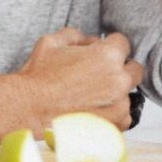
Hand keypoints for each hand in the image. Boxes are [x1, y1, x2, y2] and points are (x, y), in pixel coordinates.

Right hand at [15, 28, 143, 132]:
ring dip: (116, 93)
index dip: (109, 45)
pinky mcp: (113, 126)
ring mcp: (118, 106)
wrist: (27, 109)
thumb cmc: (38, 77)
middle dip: (120, 68)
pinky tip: (94, 111)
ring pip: (129, 94)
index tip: (101, 52)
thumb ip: (76, 35)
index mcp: (108, 56)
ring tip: (93, 96)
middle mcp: (118, 80)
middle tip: (101, 74)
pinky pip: (124, 117)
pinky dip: (113, 113)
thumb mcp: (52, 42)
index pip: (123, 43)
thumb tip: (88, 40)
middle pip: (134, 69)